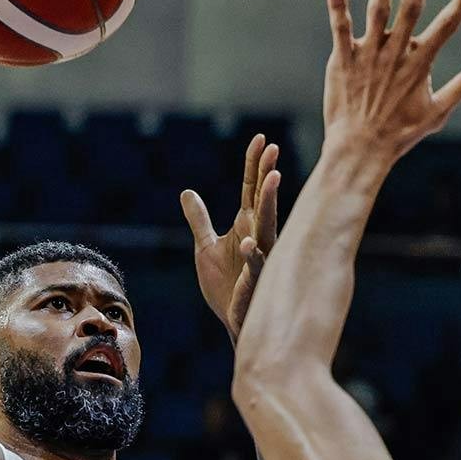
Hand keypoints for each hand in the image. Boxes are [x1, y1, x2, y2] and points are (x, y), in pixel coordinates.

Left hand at [181, 136, 281, 339]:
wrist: (231, 320)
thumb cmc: (224, 285)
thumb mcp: (204, 246)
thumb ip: (198, 219)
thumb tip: (187, 192)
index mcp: (246, 224)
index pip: (251, 189)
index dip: (254, 164)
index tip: (260, 139)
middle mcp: (257, 235)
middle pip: (263, 200)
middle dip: (267, 174)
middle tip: (273, 149)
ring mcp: (259, 257)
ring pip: (268, 225)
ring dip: (270, 201)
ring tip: (273, 178)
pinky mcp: (254, 280)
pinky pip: (255, 264)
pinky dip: (253, 254)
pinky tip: (249, 242)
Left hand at [321, 0, 460, 168]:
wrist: (360, 150)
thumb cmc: (399, 135)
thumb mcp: (436, 115)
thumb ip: (460, 89)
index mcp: (419, 65)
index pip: (446, 28)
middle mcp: (395, 55)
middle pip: (411, 11)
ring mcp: (368, 56)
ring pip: (377, 13)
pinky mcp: (343, 61)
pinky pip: (340, 29)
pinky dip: (338, 6)